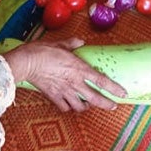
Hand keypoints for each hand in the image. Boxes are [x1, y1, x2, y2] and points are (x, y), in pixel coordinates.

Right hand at [2, 38, 127, 111]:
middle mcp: (74, 83)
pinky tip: (70, 105)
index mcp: (79, 69)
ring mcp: (64, 91)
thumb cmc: (42, 51)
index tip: (123, 93)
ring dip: (87, 107)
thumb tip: (80, 42)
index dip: (114, 88)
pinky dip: (69, 108)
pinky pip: (65, 107)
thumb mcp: (60, 43)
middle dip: (106, 104)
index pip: (101, 81)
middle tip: (113, 106)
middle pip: (95, 98)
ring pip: (81, 107)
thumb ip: (72, 44)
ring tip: (89, 105)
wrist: (26, 63)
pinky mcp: (54, 97)